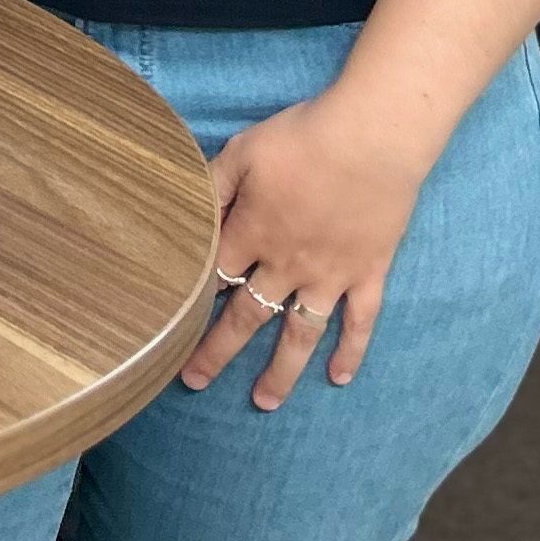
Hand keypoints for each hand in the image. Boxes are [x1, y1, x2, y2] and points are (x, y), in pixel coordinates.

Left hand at [177, 87, 436, 410]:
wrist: (372, 138)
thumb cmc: (302, 138)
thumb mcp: (242, 151)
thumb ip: (212, 184)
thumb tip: (184, 211)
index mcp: (251, 234)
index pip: (211, 279)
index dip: (187, 304)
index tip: (167, 331)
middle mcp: (286, 265)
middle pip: (246, 317)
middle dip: (217, 352)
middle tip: (194, 382)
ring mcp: (329, 275)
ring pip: (300, 334)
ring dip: (281, 371)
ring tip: (264, 402)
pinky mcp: (368, 273)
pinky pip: (359, 322)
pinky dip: (351, 352)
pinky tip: (339, 378)